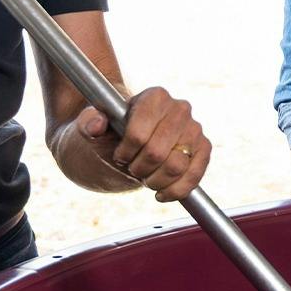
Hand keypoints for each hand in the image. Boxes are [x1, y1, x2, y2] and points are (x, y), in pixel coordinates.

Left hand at [75, 86, 210, 202]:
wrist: (128, 141)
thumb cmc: (109, 132)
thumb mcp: (91, 126)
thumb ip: (87, 122)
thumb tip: (96, 125)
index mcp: (154, 97)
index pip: (139, 134)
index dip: (125, 153)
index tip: (119, 155)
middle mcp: (179, 108)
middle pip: (157, 153)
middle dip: (139, 168)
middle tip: (132, 168)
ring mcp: (194, 128)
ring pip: (176, 166)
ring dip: (155, 181)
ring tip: (146, 178)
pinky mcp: (203, 148)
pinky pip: (195, 174)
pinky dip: (177, 190)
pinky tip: (162, 193)